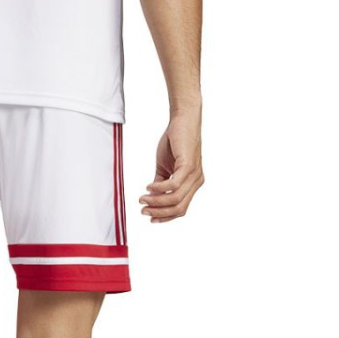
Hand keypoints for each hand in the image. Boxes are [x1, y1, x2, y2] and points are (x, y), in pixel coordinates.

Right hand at [139, 108, 203, 222]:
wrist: (182, 120)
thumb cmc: (174, 142)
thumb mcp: (164, 167)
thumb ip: (160, 184)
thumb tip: (151, 199)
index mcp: (192, 185)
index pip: (180, 209)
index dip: (165, 216)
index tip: (149, 218)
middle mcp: (196, 182)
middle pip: (178, 208)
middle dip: (158, 212)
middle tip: (143, 210)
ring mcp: (194, 175)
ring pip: (175, 199)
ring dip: (156, 202)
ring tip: (142, 199)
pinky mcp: (189, 166)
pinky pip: (173, 185)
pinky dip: (159, 189)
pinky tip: (148, 186)